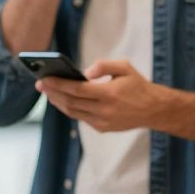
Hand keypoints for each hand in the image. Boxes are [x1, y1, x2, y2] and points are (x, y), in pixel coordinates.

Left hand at [37, 60, 163, 131]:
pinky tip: (63, 100)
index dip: (58, 84)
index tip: (44, 78)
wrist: (153, 109)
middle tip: (41, 84)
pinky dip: (69, 109)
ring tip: (48, 92)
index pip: (77, 89)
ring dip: (58, 102)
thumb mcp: (125, 67)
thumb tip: (85, 72)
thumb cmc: (137, 85)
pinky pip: (81, 118)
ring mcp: (103, 122)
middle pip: (71, 102)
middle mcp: (105, 110)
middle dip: (53, 93)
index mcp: (110, 93)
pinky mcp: (103, 128)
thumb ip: (104, 65)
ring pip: (73, 112)